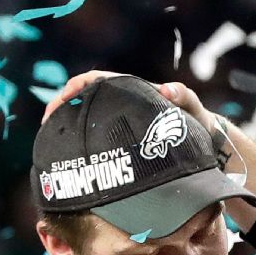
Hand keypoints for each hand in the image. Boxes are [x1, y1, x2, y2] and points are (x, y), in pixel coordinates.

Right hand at [41, 72, 255, 210]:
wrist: (207, 148)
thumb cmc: (199, 123)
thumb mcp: (194, 108)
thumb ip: (183, 97)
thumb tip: (166, 89)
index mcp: (131, 92)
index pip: (94, 81)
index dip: (73, 89)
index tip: (59, 104)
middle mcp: (120, 109)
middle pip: (82, 106)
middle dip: (61, 115)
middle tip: (48, 134)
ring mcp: (118, 131)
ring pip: (86, 130)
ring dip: (67, 138)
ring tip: (52, 154)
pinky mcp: (122, 150)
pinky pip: (97, 150)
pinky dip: (83, 156)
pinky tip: (74, 173)